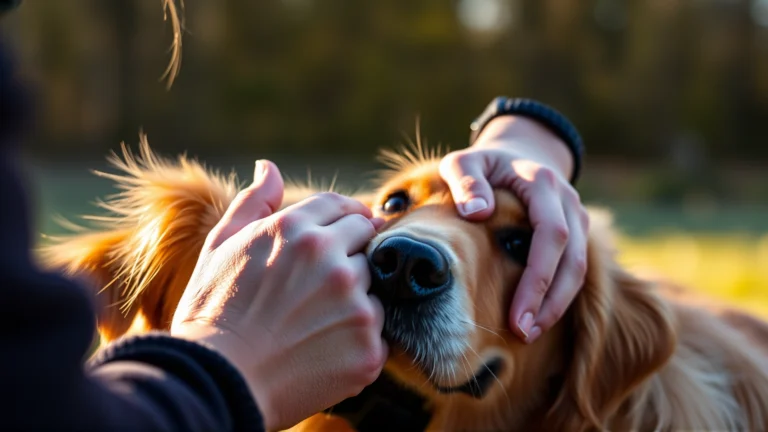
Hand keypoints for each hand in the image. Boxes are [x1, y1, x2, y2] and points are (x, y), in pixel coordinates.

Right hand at [171, 160, 387, 430]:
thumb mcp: (222, 245)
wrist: (215, 383)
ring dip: (355, 297)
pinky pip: (379, 332)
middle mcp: (330, 259)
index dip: (343, 217)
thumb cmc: (211, 312)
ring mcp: (354, 304)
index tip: (342, 232)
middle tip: (321, 283)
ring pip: (373, 286)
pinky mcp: (368, 347)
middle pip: (366, 238)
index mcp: (295, 228)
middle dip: (349, 253)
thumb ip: (254, 202)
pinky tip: (323, 348)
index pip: (342, 206)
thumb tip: (269, 167)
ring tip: (314, 321)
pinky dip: (358, 338)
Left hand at [439, 116, 588, 343]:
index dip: (538, 277)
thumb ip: (465, 180)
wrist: (518, 151)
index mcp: (542, 182)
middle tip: (522, 333)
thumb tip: (477, 213)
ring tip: (529, 333)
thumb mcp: (464, 161)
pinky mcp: (577, 233)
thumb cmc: (484, 164)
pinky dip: (559, 296)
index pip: (552, 233)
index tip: (516, 313)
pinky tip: (536, 318)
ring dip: (557, 305)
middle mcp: (569, 201)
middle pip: (572, 259)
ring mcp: (578, 217)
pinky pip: (576, 270)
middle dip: (549, 300)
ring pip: (580, 269)